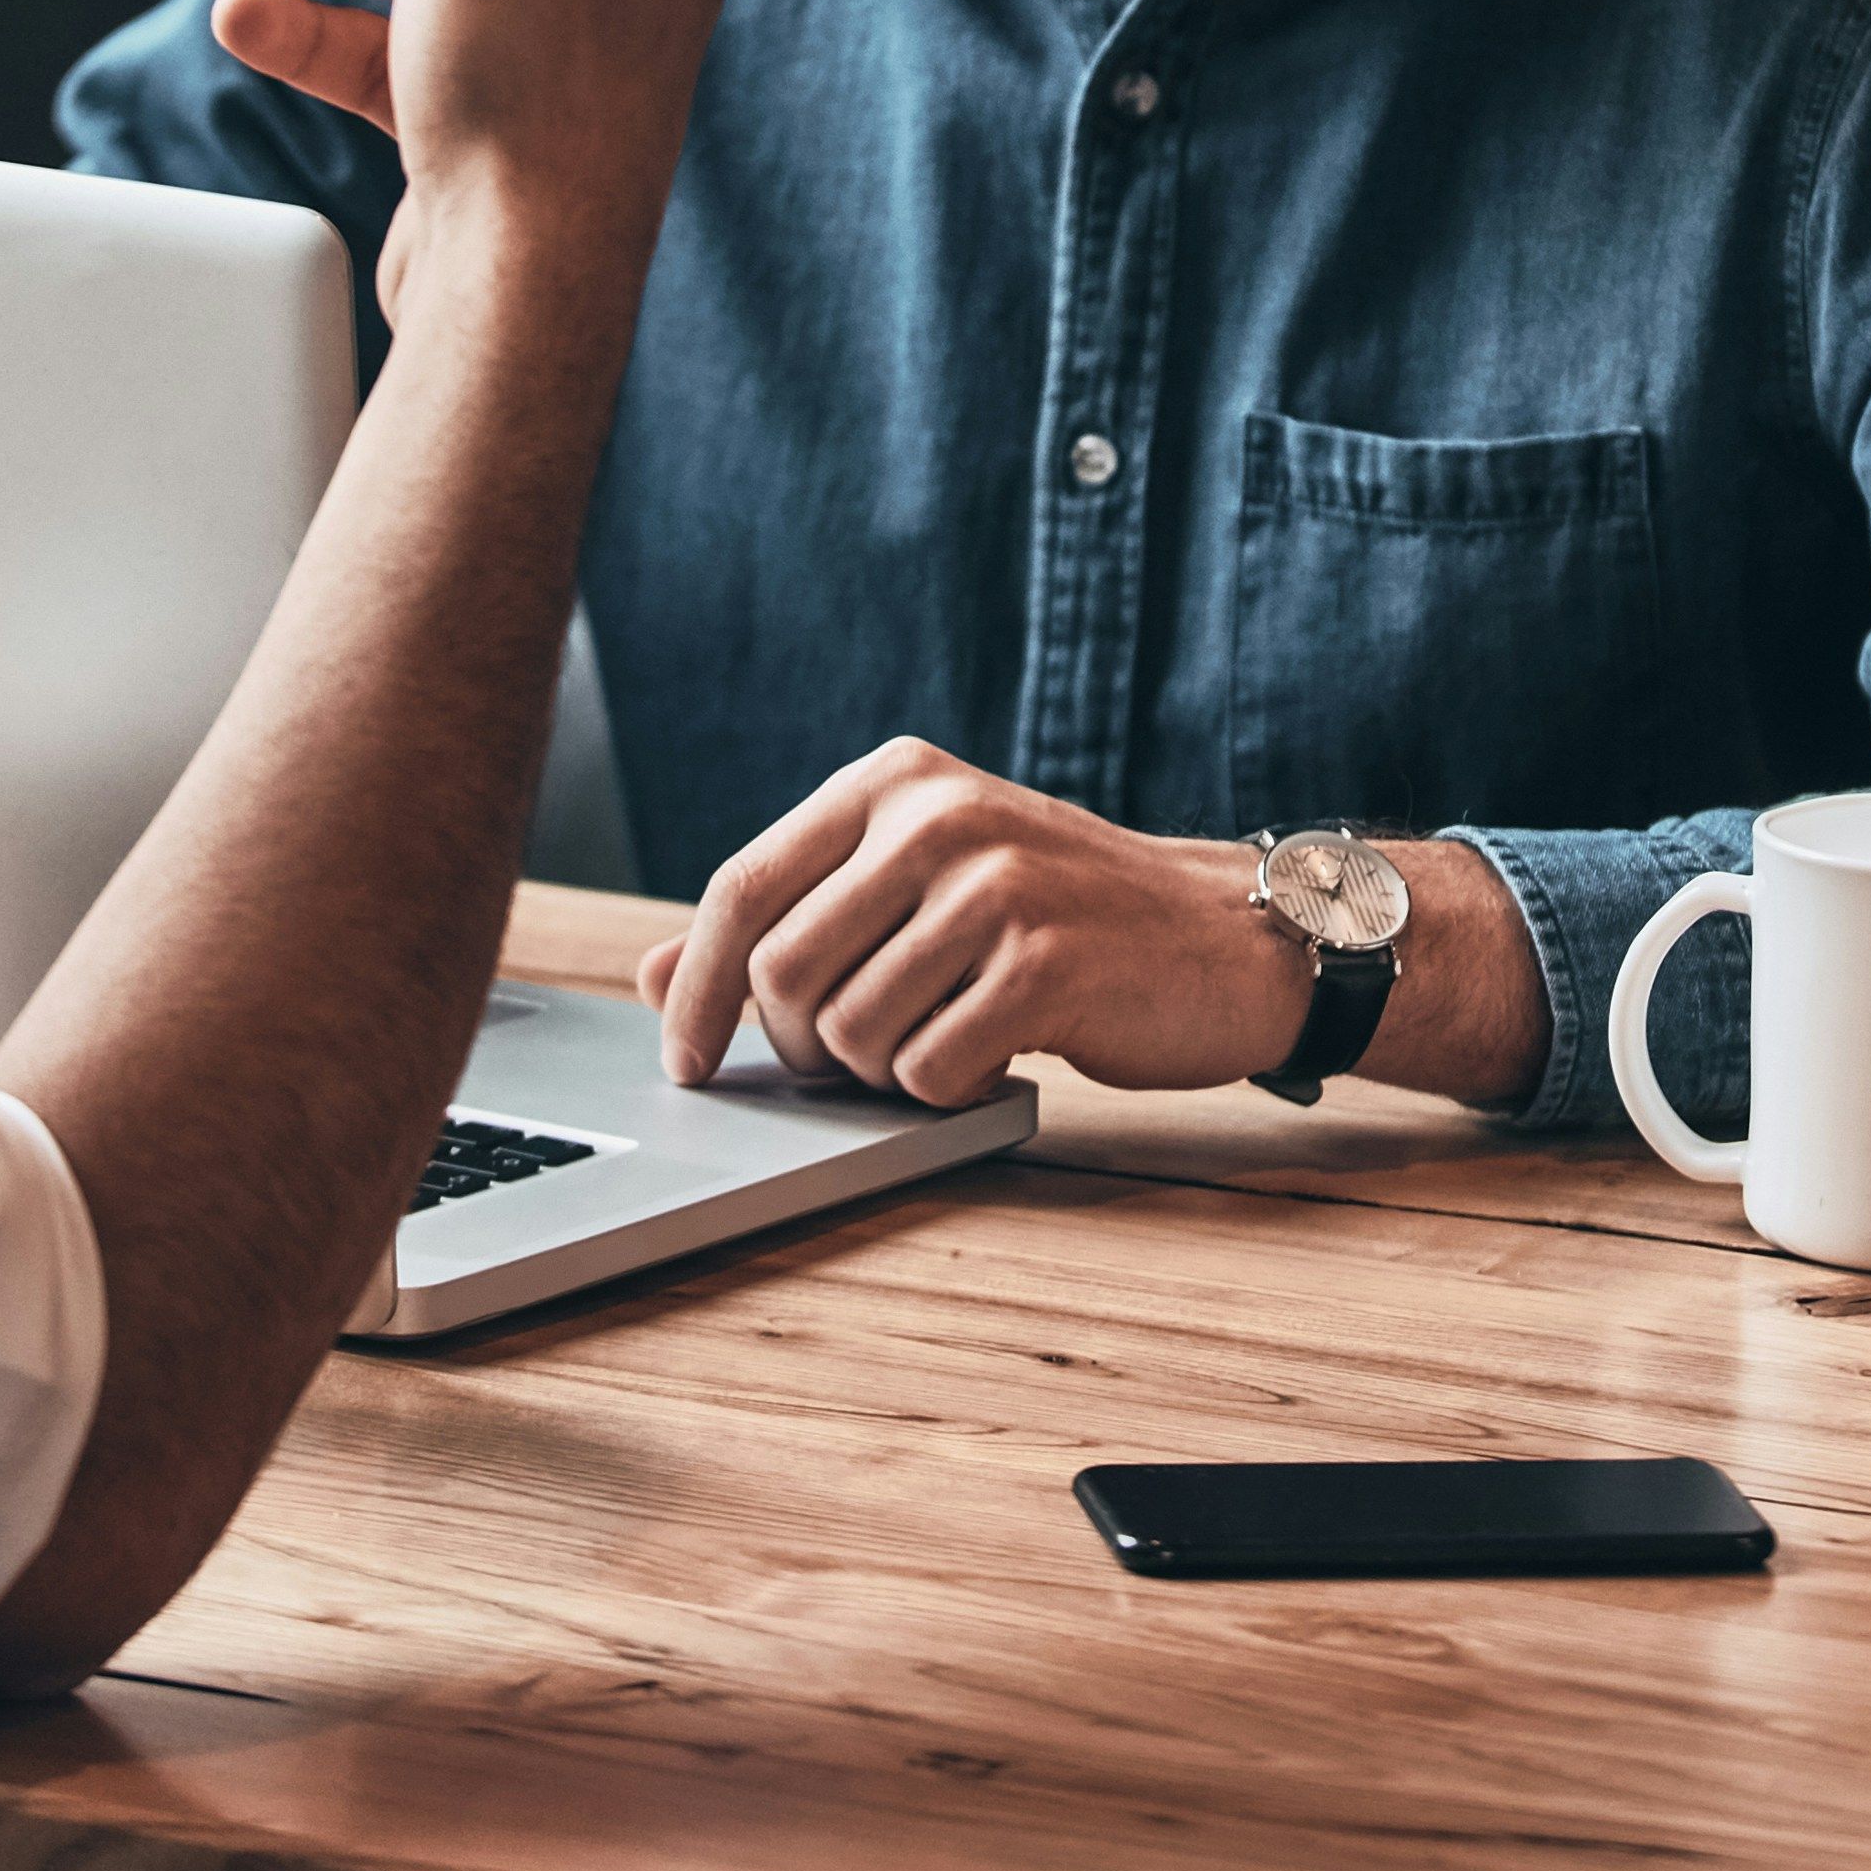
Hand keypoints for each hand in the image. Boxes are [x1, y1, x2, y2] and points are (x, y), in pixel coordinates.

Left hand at [638, 741, 1305, 1107]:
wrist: (1220, 935)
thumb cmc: (1056, 916)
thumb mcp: (919, 880)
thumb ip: (797, 916)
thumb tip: (650, 978)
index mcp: (893, 779)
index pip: (740, 887)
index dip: (692, 987)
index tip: (683, 1059)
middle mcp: (937, 815)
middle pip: (781, 972)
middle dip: (798, 1048)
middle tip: (850, 1065)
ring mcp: (995, 886)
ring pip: (850, 1033)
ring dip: (879, 1075)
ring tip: (940, 1046)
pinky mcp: (1045, 965)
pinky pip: (927, 1071)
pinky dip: (945, 1091)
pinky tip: (994, 1060)